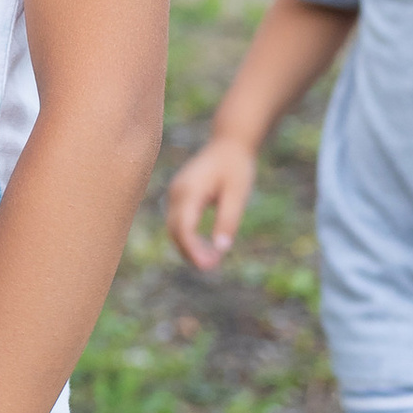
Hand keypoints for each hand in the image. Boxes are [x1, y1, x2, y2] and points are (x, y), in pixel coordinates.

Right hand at [167, 128, 256, 271]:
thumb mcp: (238, 194)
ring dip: (188, 247)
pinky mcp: (180, 195)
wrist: (229, 144)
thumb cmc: (236, 167)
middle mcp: (176, 192)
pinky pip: (179, 221)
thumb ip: (228, 220)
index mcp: (189, 191)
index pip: (184, 229)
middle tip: (212, 268)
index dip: (193, 251)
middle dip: (190, 253)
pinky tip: (205, 246)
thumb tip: (221, 249)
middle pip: (175, 231)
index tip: (209, 267)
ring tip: (210, 261)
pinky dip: (188, 237)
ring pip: (174, 228)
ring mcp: (175, 192)